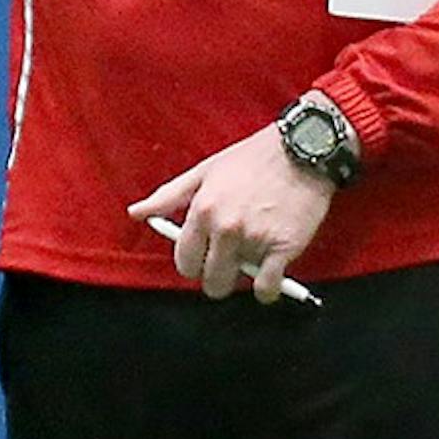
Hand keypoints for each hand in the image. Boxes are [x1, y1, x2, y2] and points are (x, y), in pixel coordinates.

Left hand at [127, 124, 335, 303]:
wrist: (301, 149)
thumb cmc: (252, 158)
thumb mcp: (205, 170)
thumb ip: (169, 196)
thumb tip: (136, 213)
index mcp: (202, 209)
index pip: (184, 260)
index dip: (193, 263)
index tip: (204, 258)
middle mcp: (225, 227)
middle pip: (209, 280)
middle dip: (217, 275)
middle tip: (230, 260)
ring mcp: (254, 240)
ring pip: (237, 284)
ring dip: (244, 277)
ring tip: (253, 257)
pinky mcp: (283, 249)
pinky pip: (267, 289)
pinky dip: (268, 290)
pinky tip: (271, 277)